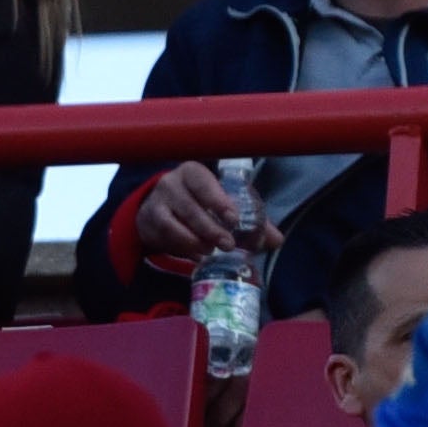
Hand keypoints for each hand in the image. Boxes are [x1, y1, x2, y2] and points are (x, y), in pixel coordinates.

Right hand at [132, 165, 269, 271]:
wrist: (160, 211)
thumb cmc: (199, 204)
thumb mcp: (223, 206)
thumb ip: (251, 221)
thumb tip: (277, 240)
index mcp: (194, 172)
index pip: (204, 181)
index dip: (218, 199)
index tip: (233, 218)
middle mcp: (173, 182)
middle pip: (191, 205)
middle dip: (211, 227)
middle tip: (228, 244)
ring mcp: (159, 201)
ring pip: (176, 222)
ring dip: (197, 239)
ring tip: (212, 250)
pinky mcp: (151, 220)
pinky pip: (167, 234)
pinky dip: (184, 246)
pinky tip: (197, 254)